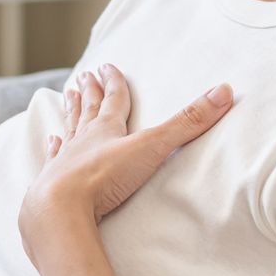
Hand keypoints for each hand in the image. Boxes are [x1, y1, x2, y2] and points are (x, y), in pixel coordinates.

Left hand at [19, 62, 234, 245]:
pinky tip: (51, 141)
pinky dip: (53, 148)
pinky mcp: (52, 184)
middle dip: (90, 92)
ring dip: (70, 112)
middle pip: (88, 110)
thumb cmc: (102, 177)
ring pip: (69, 129)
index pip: (113, 99)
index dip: (114, 83)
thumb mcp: (151, 147)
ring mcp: (64, 161)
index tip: (108, 66)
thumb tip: (224, 91)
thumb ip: (187, 124)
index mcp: (106, 129)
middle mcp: (83, 140)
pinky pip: (53, 159)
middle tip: (84, 76)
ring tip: (67, 96)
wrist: (59, 209)